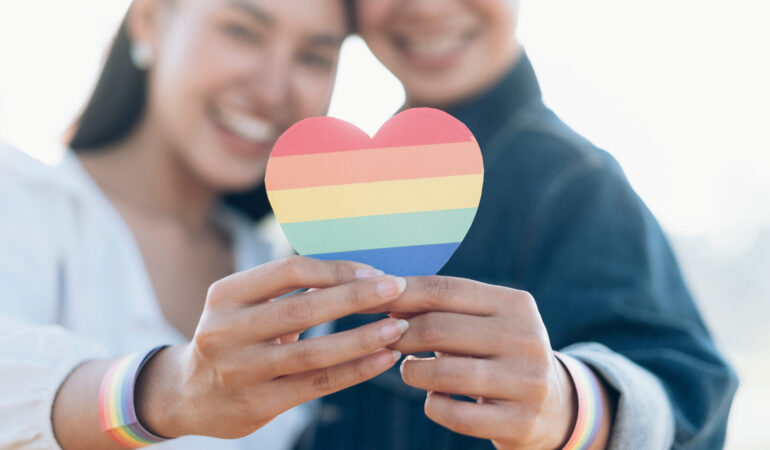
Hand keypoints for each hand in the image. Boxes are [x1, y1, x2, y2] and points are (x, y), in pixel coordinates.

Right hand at [135, 256, 408, 438]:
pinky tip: (384, 358)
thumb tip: (356, 269)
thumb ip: (288, 288)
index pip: (289, 271)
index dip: (336, 270)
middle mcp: (227, 331)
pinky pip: (317, 384)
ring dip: (363, 338)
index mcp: (226, 295)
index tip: (373, 270)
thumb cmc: (233, 337)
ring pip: (314, 352)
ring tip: (399, 327)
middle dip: (357, 297)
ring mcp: (241, 371)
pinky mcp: (259, 404)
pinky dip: (355, 370)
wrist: (187, 394)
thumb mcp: (243, 304)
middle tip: (397, 289)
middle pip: (304, 309)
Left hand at [378, 276, 595, 449]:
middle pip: (440, 329)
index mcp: (516, 304)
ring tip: (409, 370)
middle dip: (401, 333)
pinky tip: (435, 398)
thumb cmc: (499, 354)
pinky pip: (454, 414)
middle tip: (384, 339)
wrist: (555, 406)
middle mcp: (526, 338)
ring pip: (443, 373)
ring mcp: (527, 382)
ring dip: (412, 372)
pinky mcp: (520, 421)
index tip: (370, 300)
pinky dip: (433, 405)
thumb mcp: (486, 323)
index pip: (445, 289)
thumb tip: (384, 296)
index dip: (402, 294)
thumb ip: (445, 309)